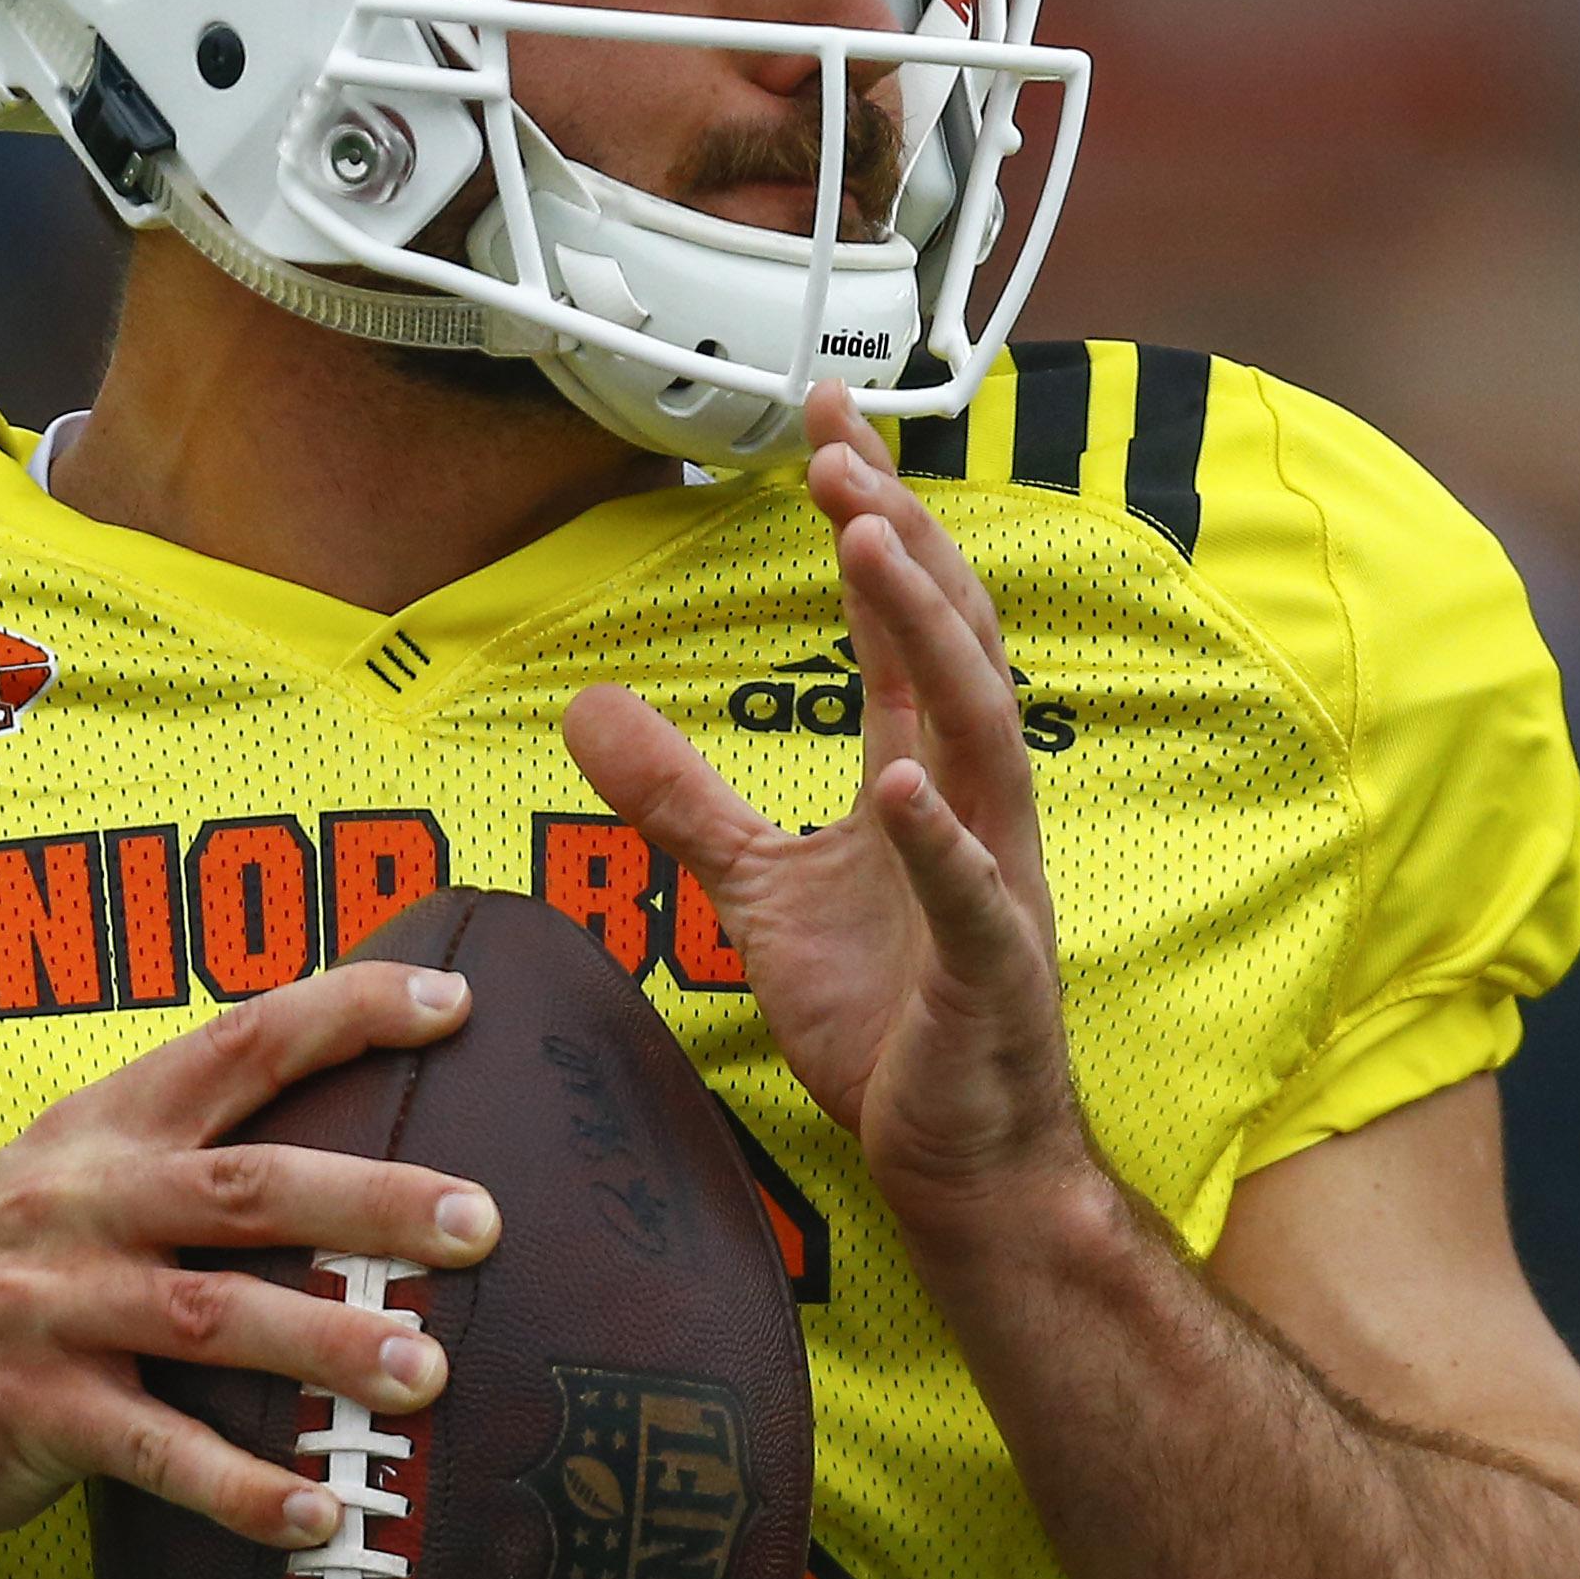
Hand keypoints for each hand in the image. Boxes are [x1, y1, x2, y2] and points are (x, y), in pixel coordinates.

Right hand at [0, 963, 504, 1551]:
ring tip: (430, 1374)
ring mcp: (54, 1312)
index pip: (240, 1042)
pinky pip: (160, 1456)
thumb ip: (182, 1150)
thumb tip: (350, 1138)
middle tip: (481, 1221)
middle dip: (374, 1201)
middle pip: (250, 1188)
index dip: (348, 1011)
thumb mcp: (63, 1174)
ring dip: (330, 1347)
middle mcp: (81, 1205)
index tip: (457, 1001)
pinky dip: (246, 1490)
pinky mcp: (36, 1417)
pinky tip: (324, 1512)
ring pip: (213, 1320)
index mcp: (103, 1127)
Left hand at [564, 383, 1095, 1240]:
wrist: (959, 1158)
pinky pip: (971, 897)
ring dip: (927, 632)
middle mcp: (970, 804)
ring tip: (870, 544)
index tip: (828, 420)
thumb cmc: (886, 1019)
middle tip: (839, 451)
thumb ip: (682, 797)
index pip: (904, 619)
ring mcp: (992, 882)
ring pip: (977, 731)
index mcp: (923, 776)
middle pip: (951, 639)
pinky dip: (940, 840)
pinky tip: (901, 787)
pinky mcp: (992, 972)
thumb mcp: (755, 890)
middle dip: (901, 538)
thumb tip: (587, 708)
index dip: (871, 516)